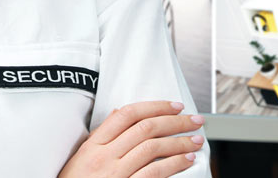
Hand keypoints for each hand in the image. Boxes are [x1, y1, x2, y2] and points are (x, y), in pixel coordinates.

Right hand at [59, 100, 204, 177]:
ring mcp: (115, 173)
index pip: (127, 114)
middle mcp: (104, 156)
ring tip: (195, 140)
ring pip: (152, 147)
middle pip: (145, 128)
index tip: (174, 106)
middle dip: (175, 121)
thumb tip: (118, 113)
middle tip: (194, 120)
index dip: (155, 106)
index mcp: (93, 145)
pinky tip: (186, 160)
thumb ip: (101, 136)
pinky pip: (154, 173)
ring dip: (179, 142)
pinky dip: (174, 164)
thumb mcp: (81, 158)